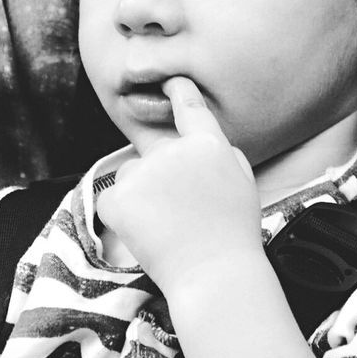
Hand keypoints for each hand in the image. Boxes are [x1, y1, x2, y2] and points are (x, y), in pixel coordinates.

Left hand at [97, 76, 262, 297]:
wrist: (214, 275)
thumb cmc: (233, 236)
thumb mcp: (244, 184)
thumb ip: (223, 155)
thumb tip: (203, 142)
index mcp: (209, 145)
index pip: (190, 108)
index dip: (179, 92)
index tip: (171, 82)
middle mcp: (175, 151)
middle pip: (154, 152)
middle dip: (160, 176)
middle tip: (180, 213)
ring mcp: (144, 173)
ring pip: (131, 175)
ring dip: (140, 195)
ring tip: (166, 227)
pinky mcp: (118, 197)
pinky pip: (113, 200)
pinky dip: (122, 217)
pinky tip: (147, 234)